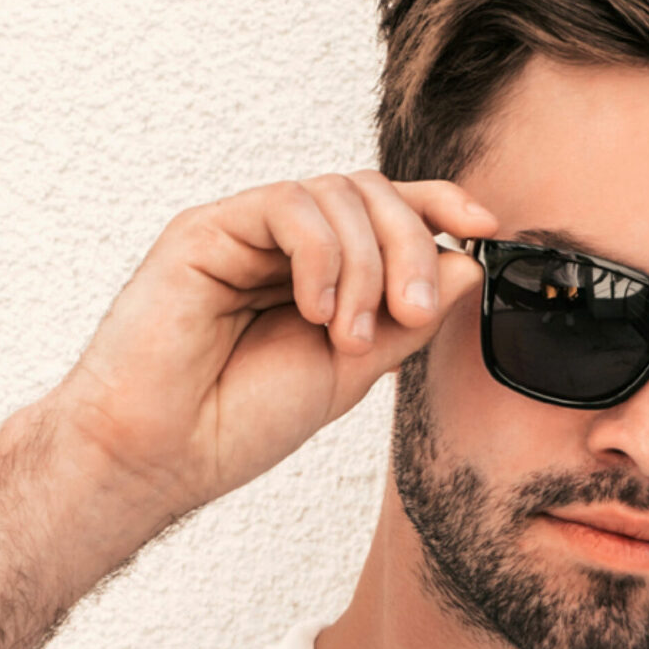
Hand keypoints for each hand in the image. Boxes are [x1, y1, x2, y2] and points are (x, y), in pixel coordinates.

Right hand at [50, 170, 497, 523]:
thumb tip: (467, 262)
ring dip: (367, 264)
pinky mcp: (207, 230)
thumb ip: (405, 319)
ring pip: (337, 194)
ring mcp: (244, 234)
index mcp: (319, 275)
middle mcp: (283, 247)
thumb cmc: (239, 422)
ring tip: (348, 336)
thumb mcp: (351, 371)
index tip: (487, 226)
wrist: (161, 454)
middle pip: (373, 195)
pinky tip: (315, 311)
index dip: (440, 206)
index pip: (386, 214)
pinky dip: (322, 256)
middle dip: (411, 248)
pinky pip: (288, 206)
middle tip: (413, 315)